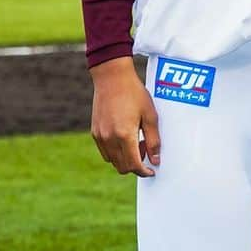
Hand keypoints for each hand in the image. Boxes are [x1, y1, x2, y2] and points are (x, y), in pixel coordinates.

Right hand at [89, 56, 160, 176]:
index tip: (151, 171)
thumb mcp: (150, 115)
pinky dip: (115, 152)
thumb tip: (155, 160)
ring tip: (136, 141)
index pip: (133, 165)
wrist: (112, 78)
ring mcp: (100, 136)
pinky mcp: (94, 132)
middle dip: (135, 165)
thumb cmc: (135, 93)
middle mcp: (109, 139)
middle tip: (146, 151)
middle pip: (121, 167)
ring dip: (125, 159)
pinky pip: (105, 151)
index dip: (143, 171)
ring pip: (112, 160)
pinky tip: (125, 137)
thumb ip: (153, 140)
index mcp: (124, 135)